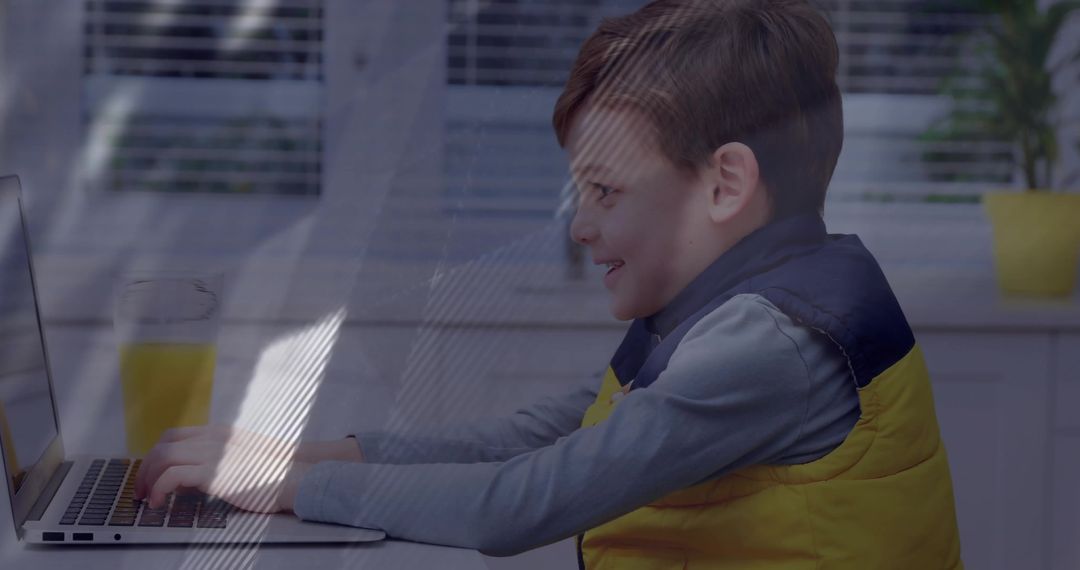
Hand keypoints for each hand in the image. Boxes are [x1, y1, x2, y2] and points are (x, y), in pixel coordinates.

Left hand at [133, 425, 310, 513]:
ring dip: (148, 479)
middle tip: (142, 490)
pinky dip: (158, 489)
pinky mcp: (214, 472)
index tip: (152, 474)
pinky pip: (171, 476)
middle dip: (146, 468)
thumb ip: (220, 461)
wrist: (298, 477)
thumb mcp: (245, 459)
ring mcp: (213, 452)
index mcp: (221, 433)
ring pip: (162, 457)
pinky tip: (160, 503)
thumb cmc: (277, 473)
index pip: (176, 435)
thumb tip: (195, 479)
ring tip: (148, 499)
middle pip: (163, 444)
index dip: (157, 454)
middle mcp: (214, 438)